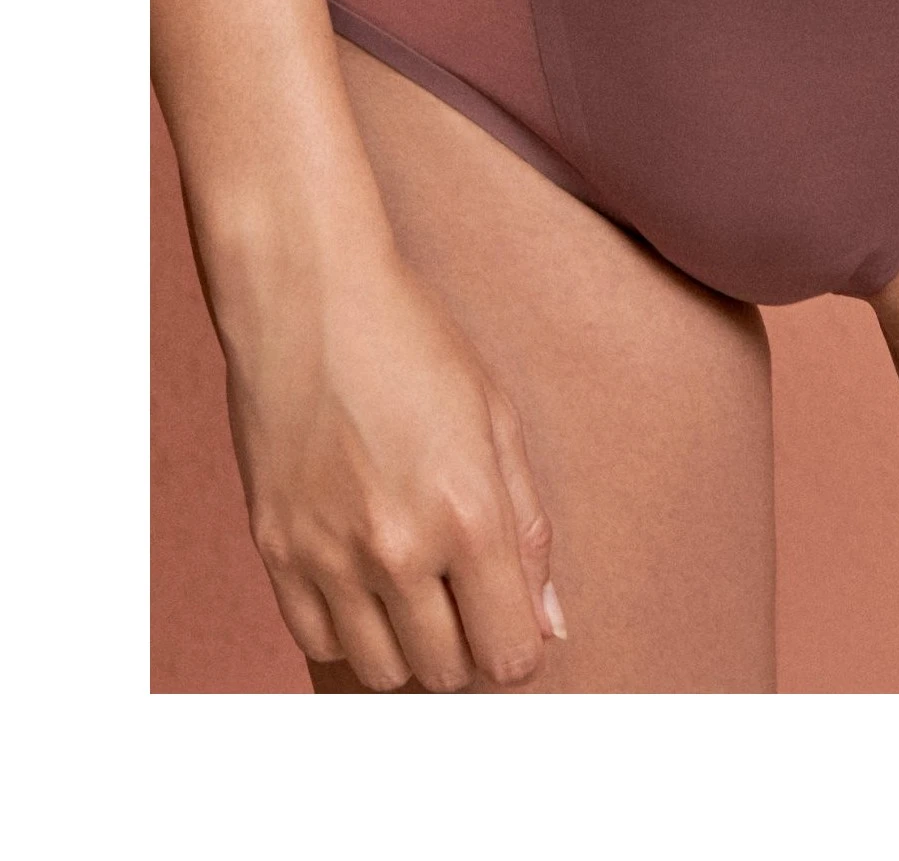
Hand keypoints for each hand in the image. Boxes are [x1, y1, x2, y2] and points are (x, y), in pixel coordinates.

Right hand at [221, 241, 565, 691]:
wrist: (308, 298)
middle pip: (446, 672)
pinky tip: (364, 577)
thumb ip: (529, 529)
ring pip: (381, 670)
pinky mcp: (275, 549)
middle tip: (467, 597)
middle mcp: (398, 548)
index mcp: (469, 514)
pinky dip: (348, 628)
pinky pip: (316, 641)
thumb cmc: (414, 343)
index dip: (522, 644)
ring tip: (416, 587)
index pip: (510, 650)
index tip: (515, 618)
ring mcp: (328, 554)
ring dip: (408, 646)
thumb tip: (551, 621)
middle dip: (468, 648)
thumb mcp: (496, 419)